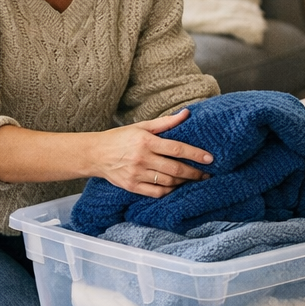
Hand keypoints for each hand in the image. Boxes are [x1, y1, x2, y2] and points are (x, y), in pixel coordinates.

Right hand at [91, 108, 212, 197]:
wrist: (95, 154)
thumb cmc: (120, 138)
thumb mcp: (142, 126)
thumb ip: (166, 122)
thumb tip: (187, 113)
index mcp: (146, 141)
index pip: (177, 149)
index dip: (195, 154)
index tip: (209, 158)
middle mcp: (142, 158)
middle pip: (175, 169)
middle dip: (194, 172)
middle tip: (206, 174)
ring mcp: (136, 174)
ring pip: (168, 182)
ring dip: (184, 182)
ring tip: (193, 179)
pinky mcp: (132, 186)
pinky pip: (156, 192)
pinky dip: (169, 191)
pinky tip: (176, 186)